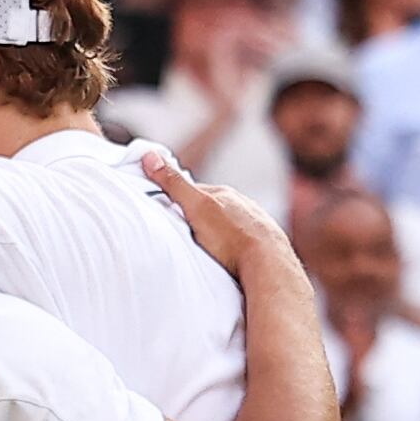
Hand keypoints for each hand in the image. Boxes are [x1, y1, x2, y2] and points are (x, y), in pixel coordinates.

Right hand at [140, 142, 286, 278]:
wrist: (269, 265)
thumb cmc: (231, 237)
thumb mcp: (195, 207)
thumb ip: (173, 184)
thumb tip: (150, 155)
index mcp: (225, 194)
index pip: (196, 192)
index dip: (179, 201)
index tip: (167, 212)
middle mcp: (244, 205)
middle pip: (215, 209)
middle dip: (201, 218)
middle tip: (187, 235)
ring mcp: (258, 224)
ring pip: (232, 225)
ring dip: (221, 234)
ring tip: (210, 250)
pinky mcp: (267, 246)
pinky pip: (246, 243)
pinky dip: (236, 248)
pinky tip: (232, 258)